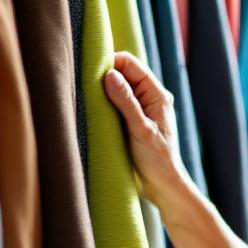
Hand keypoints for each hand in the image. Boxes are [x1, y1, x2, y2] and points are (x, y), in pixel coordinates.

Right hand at [102, 51, 188, 207]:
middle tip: (85, 84)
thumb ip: (126, 102)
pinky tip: (93, 110)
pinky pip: (116, 104)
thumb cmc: (158, 159)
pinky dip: (105, 104)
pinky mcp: (132, 121)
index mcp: (157, 94)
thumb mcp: (140, 129)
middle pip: (123, 74)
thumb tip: (109, 74)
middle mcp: (150, 97)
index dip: (111, 62)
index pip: (131, 65)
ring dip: (103, 91)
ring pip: (118, 89)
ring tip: (87, 97)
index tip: (90, 69)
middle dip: (104, 75)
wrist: (163, 186)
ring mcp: (141, 109)